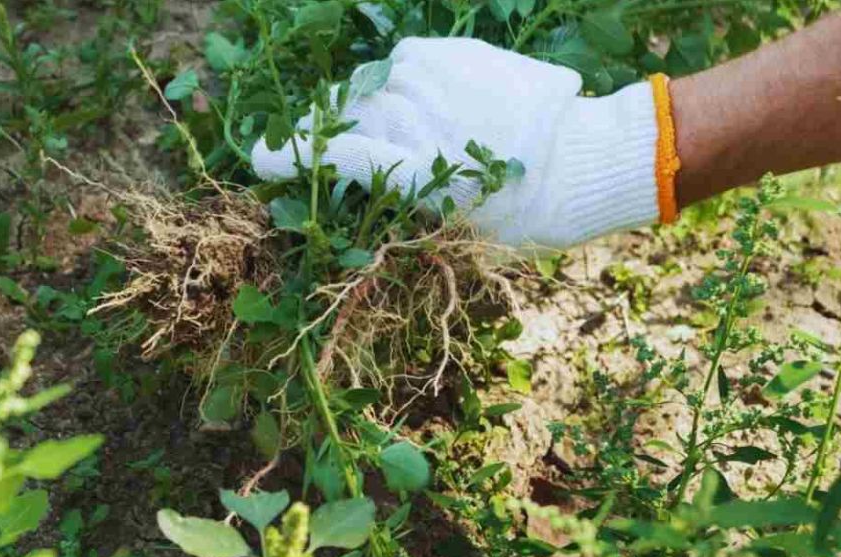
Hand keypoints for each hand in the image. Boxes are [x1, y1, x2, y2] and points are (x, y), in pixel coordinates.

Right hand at [251, 38, 661, 248]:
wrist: (580, 160)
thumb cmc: (514, 212)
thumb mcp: (444, 222)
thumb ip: (390, 194)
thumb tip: (345, 172)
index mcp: (402, 163)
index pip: (327, 152)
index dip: (288, 156)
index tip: (260, 158)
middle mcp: (404, 109)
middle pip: (345, 118)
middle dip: (343, 136)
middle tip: (368, 159)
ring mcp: (422, 72)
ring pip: (373, 89)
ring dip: (380, 109)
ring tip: (422, 135)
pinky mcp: (443, 50)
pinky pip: (405, 67)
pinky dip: (411, 88)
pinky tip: (444, 110)